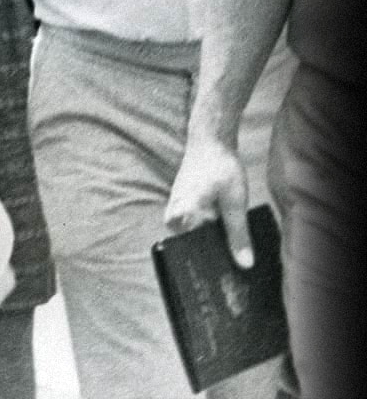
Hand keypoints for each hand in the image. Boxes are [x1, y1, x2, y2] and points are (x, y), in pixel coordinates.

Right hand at [164, 138, 253, 267]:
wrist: (210, 143)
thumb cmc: (221, 167)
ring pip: (197, 236)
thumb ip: (239, 235)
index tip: (230, 275)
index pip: (193, 252)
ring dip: (215, 239)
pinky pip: (196, 226)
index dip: (213, 265)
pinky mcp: (182, 207)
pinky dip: (211, 228)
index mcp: (182, 215)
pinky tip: (226, 225)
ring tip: (233, 238)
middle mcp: (173, 216)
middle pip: (195, 246)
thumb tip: (245, 264)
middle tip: (238, 260)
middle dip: (216, 253)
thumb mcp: (236, 203)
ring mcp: (176, 211)